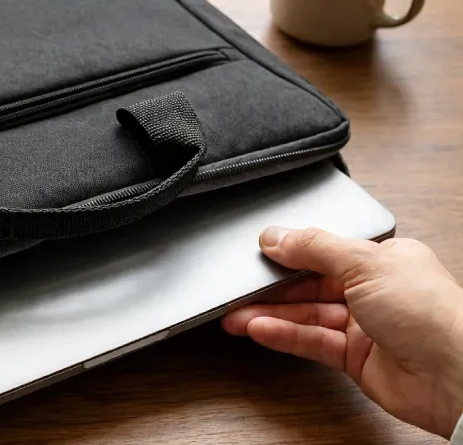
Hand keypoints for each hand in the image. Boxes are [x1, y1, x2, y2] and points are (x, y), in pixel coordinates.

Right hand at [223, 227, 462, 437]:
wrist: (455, 374)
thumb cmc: (431, 314)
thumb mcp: (365, 262)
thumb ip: (315, 247)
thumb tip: (276, 235)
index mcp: (385, 259)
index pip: (326, 251)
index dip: (291, 253)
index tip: (258, 253)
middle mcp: (375, 291)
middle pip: (311, 286)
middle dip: (273, 289)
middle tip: (238, 289)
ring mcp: (365, 326)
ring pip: (306, 316)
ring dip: (271, 315)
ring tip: (236, 316)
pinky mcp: (356, 359)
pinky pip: (311, 342)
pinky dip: (285, 336)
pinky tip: (260, 330)